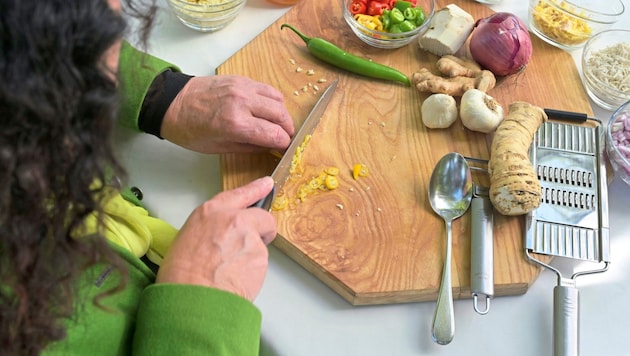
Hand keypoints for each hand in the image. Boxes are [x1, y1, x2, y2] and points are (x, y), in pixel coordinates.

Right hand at [156, 176, 276, 300]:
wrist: (193, 299)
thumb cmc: (181, 275)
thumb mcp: (186, 240)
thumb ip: (209, 232)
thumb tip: (217, 241)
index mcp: (210, 213)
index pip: (238, 195)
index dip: (255, 189)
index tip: (266, 184)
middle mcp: (233, 220)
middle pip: (262, 218)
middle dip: (262, 231)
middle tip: (250, 248)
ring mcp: (249, 238)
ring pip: (259, 246)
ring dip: (251, 258)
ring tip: (229, 274)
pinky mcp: (261, 257)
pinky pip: (260, 264)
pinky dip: (251, 274)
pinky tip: (235, 283)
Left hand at [160, 75, 294, 153]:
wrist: (172, 103)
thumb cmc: (190, 130)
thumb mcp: (218, 148)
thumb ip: (249, 146)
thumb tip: (269, 146)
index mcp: (235, 124)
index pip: (274, 134)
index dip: (283, 143)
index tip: (284, 148)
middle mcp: (243, 102)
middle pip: (280, 115)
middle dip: (287, 129)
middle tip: (285, 137)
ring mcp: (243, 88)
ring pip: (277, 99)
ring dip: (281, 113)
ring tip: (277, 124)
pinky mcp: (241, 79)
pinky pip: (266, 89)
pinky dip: (272, 100)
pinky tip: (267, 110)